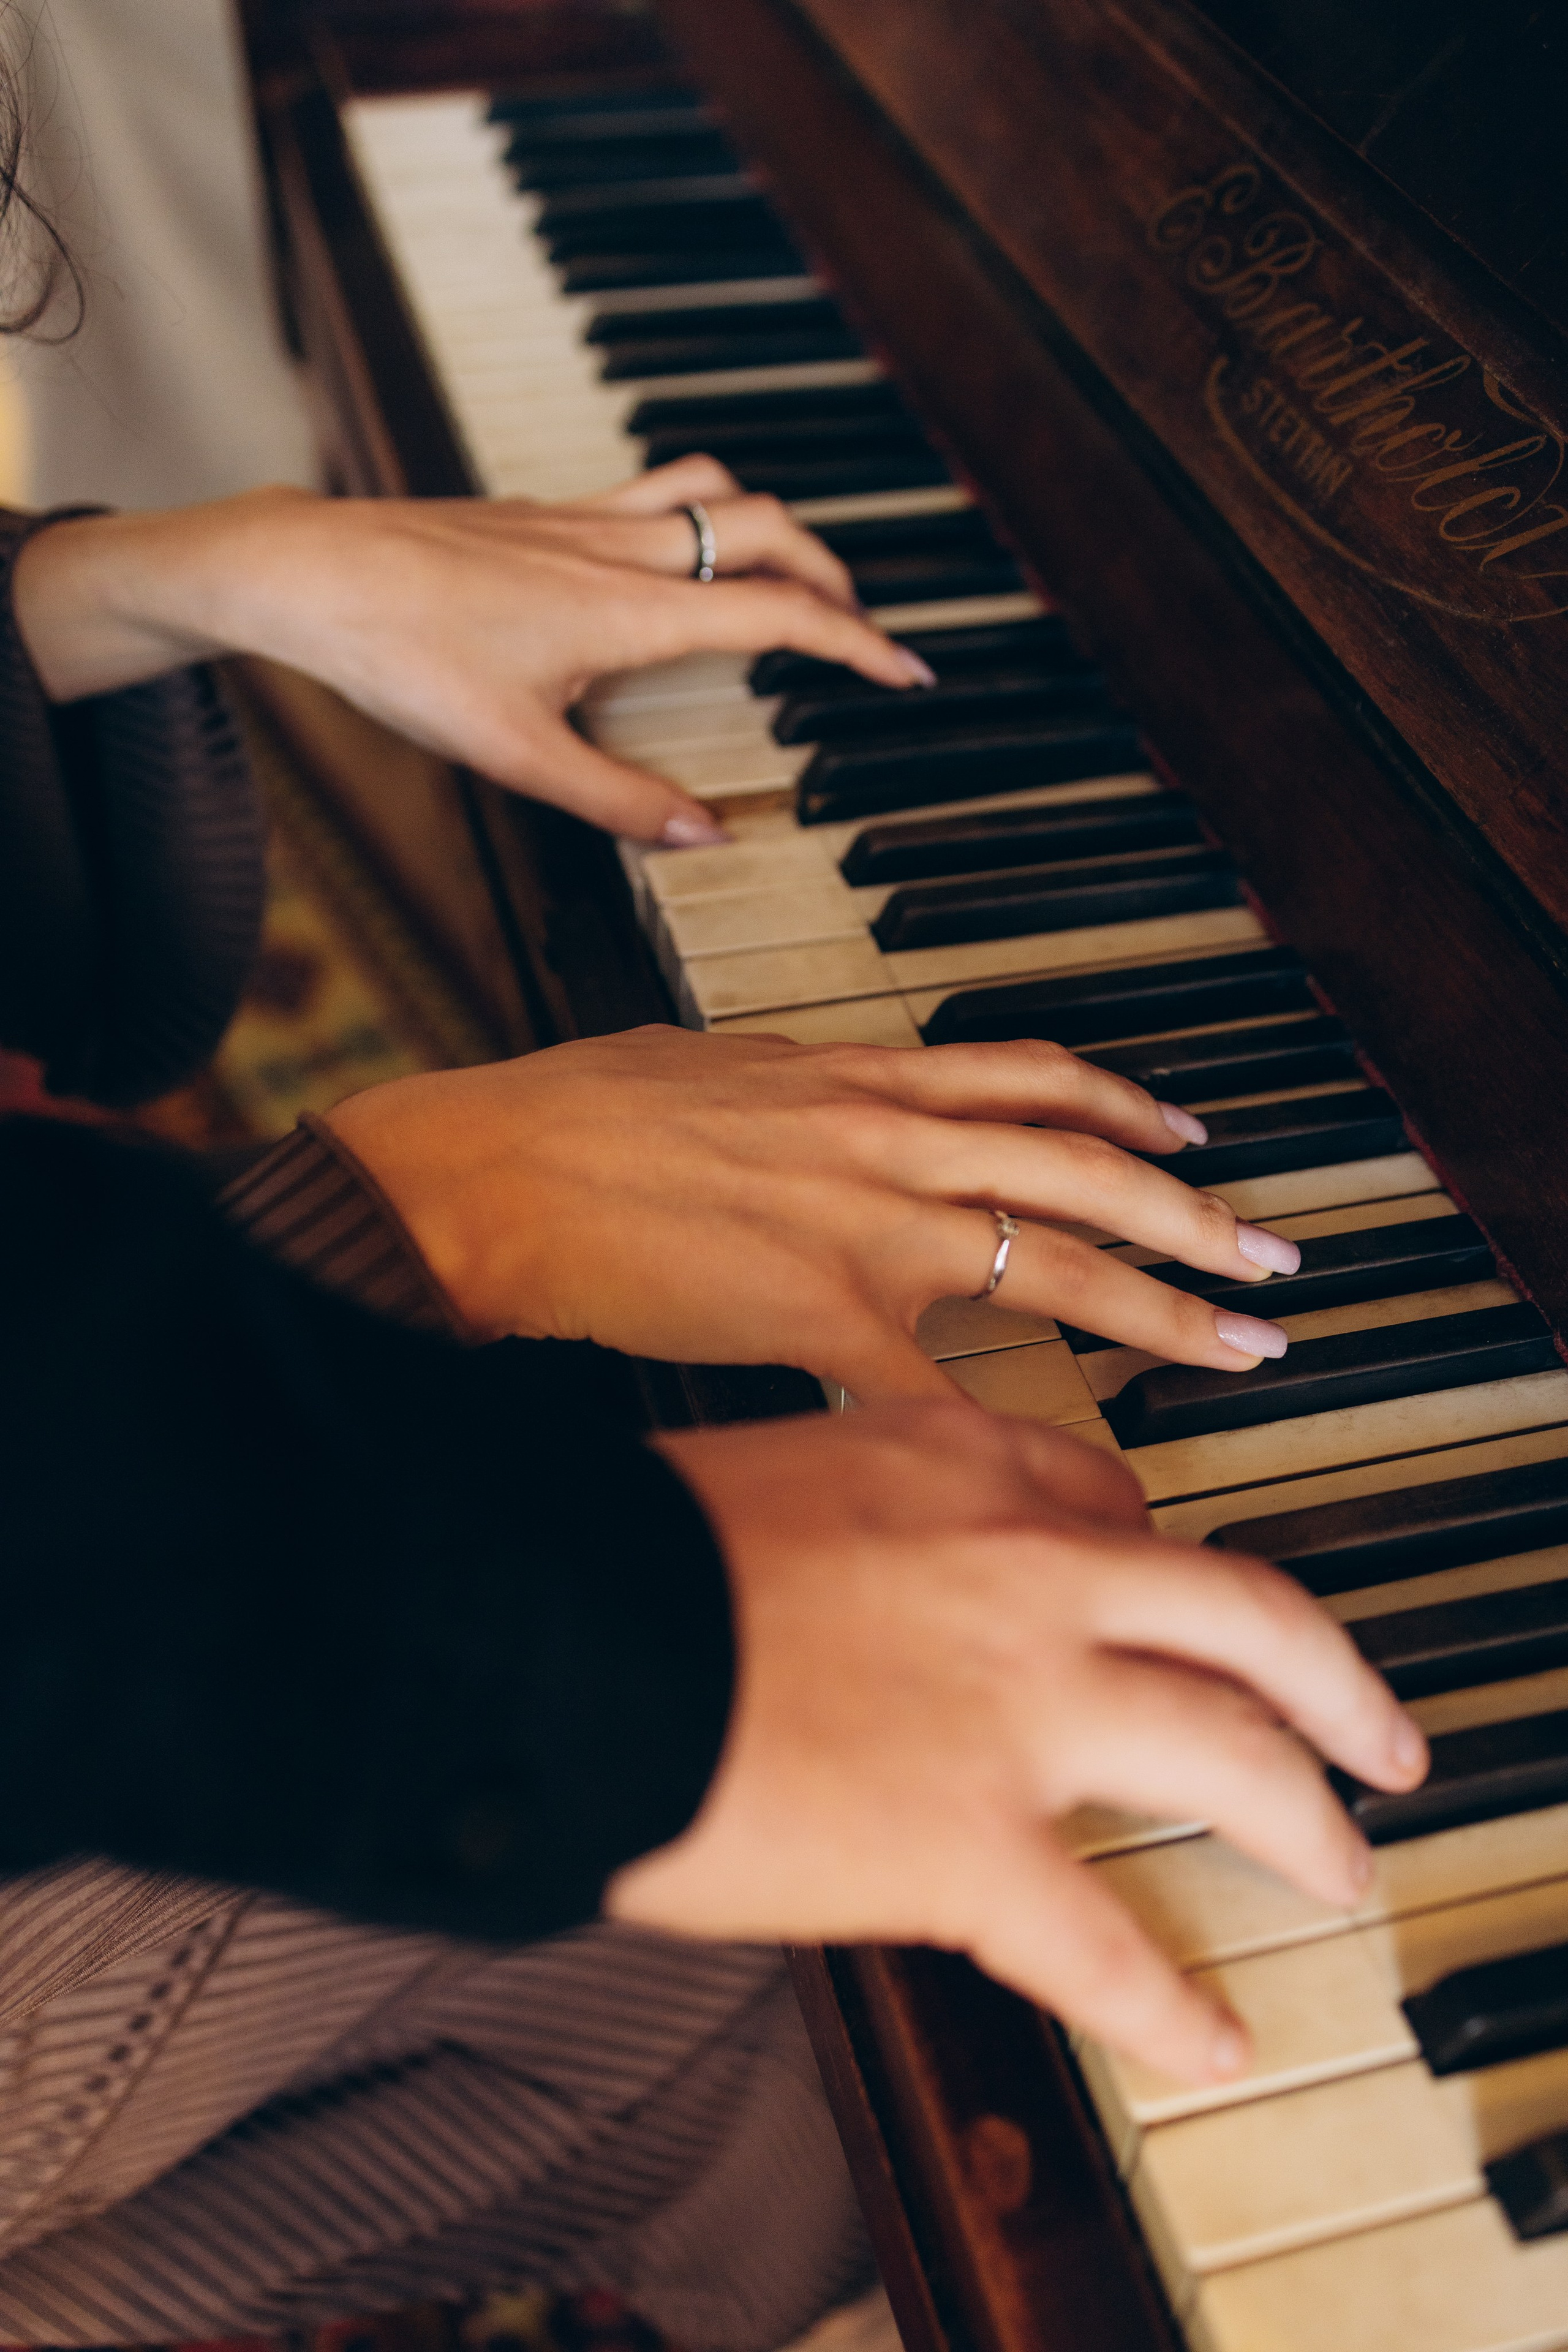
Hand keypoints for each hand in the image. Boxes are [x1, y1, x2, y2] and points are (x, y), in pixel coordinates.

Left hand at [11, 457, 927, 842]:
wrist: (309, 572)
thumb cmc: (400, 653)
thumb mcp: (514, 753)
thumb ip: (619, 800)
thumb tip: (707, 836)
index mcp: (630, 609)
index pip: (777, 613)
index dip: (857, 643)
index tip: (907, 671)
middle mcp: (619, 548)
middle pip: (767, 529)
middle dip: (834, 573)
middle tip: (861, 628)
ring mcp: (581, 518)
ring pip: (714, 488)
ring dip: (771, 525)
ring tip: (794, 576)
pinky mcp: (543, 509)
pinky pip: (652, 488)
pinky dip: (700, 512)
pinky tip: (680, 557)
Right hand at [325, 1025, 1303, 1388]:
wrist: (484, 1174)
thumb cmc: (563, 1120)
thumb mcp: (695, 1067)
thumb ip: (780, 1092)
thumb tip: (807, 1106)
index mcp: (851, 1075)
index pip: (1027, 1076)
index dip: (1125, 1103)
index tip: (1188, 1136)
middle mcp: (880, 1134)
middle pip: (1080, 1162)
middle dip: (1190, 1210)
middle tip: (1269, 1253)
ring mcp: (859, 1220)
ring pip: (1052, 1248)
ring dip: (1158, 1295)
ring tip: (1239, 1332)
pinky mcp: (815, 1308)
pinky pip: (938, 1384)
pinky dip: (1006, 1434)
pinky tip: (1067, 1480)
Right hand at [609, 1402, 1427, 2084]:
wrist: (552, 1624)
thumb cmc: (619, 1553)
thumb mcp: (763, 1476)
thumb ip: (852, 1520)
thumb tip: (856, 1579)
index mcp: (961, 1469)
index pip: (1120, 1508)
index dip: (1170, 1566)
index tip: (1181, 1603)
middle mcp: (1027, 1571)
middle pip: (1252, 1616)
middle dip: (1335, 1681)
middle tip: (1370, 1732)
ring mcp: (1019, 1706)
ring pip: (1236, 1756)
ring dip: (1307, 1821)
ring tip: (1339, 1864)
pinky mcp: (974, 1845)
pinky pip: (1110, 1947)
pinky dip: (1170, 2005)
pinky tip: (1208, 2038)